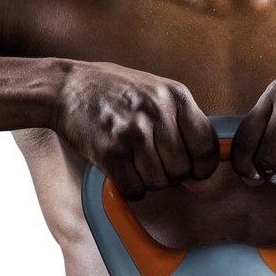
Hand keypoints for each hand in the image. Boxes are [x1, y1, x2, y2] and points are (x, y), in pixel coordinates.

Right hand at [52, 61, 218, 199]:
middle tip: (152, 161)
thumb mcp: (157, 97)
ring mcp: (134, 133)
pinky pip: (135, 189)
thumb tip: (201, 184)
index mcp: (176, 96)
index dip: (203, 167)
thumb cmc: (116, 91)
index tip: (194, 170)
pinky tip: (122, 170)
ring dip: (148, 180)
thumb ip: (184, 134)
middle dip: (169, 174)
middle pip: (182, 170)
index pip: (207, 146)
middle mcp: (158, 113)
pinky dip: (130, 187)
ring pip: (159, 183)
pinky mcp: (111, 152)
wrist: (68, 86)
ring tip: (134, 160)